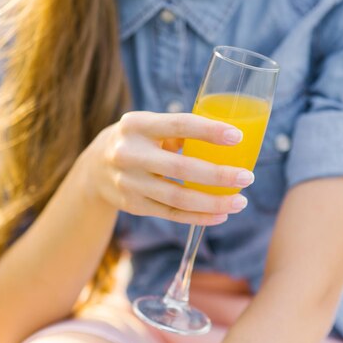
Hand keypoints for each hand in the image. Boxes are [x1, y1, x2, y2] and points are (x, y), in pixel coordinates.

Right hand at [78, 110, 254, 225]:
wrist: (94, 168)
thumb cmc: (137, 140)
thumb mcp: (149, 126)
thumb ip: (179, 131)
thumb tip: (226, 139)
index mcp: (137, 125)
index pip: (178, 125)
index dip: (209, 131)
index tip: (238, 136)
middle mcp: (129, 154)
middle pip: (181, 168)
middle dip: (219, 175)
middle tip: (247, 177)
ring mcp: (128, 182)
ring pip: (177, 198)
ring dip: (213, 202)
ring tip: (240, 201)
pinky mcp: (132, 205)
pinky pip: (171, 214)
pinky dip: (198, 217)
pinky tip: (221, 214)